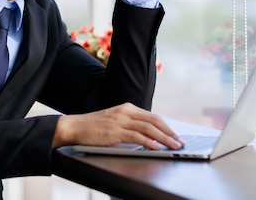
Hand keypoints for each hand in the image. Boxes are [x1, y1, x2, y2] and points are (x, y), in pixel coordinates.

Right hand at [52, 103, 183, 149]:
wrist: (76, 126)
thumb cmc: (94, 127)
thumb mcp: (115, 121)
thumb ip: (130, 125)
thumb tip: (148, 135)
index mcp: (127, 108)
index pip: (152, 116)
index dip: (166, 126)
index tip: (175, 135)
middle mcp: (126, 112)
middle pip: (154, 121)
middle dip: (169, 132)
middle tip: (179, 142)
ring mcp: (120, 121)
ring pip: (148, 128)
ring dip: (164, 138)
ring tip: (173, 146)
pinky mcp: (115, 131)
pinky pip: (136, 136)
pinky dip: (148, 142)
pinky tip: (156, 147)